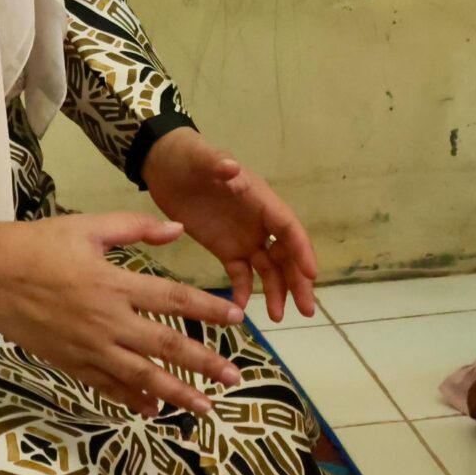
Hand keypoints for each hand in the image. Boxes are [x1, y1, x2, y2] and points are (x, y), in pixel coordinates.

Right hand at [0, 212, 245, 417]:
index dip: (208, 310)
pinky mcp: (70, 362)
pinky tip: (153, 411)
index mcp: (115, 284)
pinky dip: (131, 400)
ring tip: (206, 407)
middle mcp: (108, 321)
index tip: (238, 319)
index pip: (173, 299)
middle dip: (204, 363)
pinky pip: (107, 386)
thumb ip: (135, 228)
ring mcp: (89, 347)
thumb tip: (177, 229)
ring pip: (141, 376)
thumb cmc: (37, 244)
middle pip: (166, 346)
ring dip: (176, 393)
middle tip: (235, 378)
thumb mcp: (88, 226)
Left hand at [142, 128, 319, 321]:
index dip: (301, 250)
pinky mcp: (225, 249)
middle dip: (297, 281)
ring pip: (267, 269)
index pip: (288, 228)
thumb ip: (218, 164)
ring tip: (278, 317)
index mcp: (260, 199)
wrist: (164, 165)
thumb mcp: (202, 158)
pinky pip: (240, 274)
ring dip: (276, 291)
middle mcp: (259, 222)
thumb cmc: (188, 157)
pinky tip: (241, 309)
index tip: (311, 274)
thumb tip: (233, 167)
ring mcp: (243, 237)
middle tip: (306, 309)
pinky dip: (243, 291)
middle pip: (285, 254)